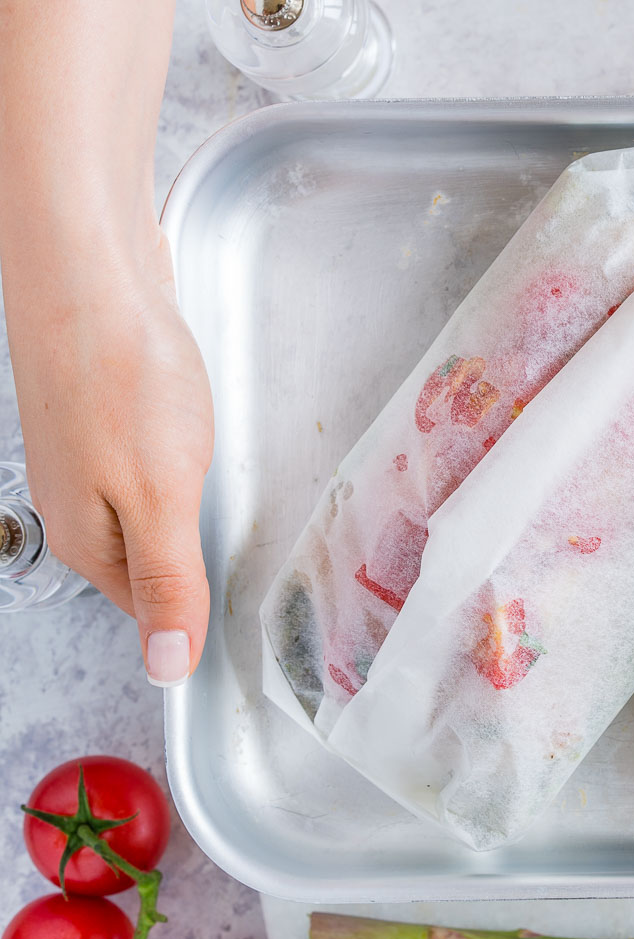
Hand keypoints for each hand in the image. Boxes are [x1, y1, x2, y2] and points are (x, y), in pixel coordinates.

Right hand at [8, 224, 213, 686]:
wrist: (90, 272)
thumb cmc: (121, 377)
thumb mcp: (161, 498)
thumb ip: (170, 583)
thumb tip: (167, 666)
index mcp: (90, 539)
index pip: (149, 608)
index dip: (196, 615)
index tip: (243, 621)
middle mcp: (79, 501)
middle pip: (148, 559)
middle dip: (197, 561)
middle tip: (250, 561)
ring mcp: (87, 453)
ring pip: (148, 504)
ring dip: (191, 506)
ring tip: (227, 498)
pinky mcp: (105, 409)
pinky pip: (148, 456)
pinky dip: (181, 456)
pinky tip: (199, 438)